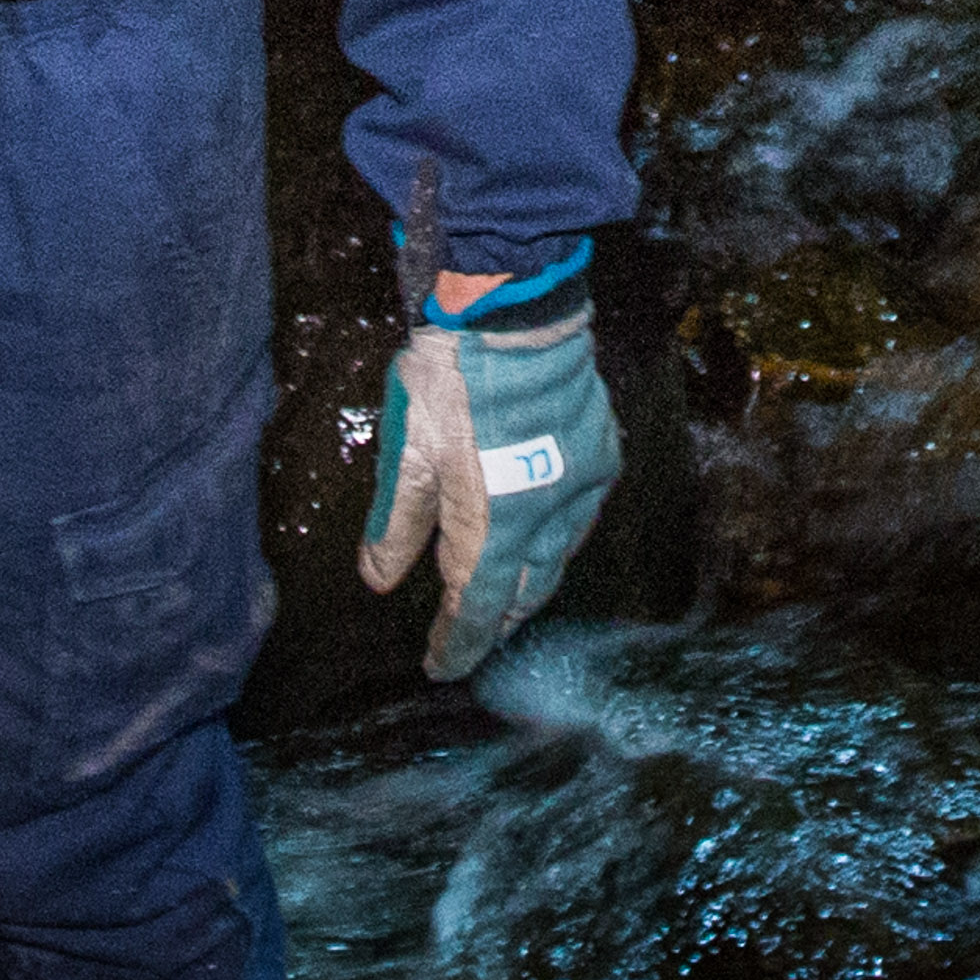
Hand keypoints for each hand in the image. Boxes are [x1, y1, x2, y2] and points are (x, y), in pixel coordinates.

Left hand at [351, 241, 617, 675]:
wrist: (514, 312)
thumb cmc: (450, 381)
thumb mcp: (406, 455)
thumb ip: (393, 525)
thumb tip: (378, 579)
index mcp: (494, 528)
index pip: (476, 609)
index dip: (457, 644)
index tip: (441, 666)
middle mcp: (547, 518)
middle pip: (524, 592)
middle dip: (497, 618)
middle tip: (472, 632)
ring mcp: (582, 486)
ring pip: (558, 556)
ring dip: (529, 578)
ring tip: (504, 588)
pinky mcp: (602, 452)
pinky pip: (580, 514)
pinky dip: (556, 534)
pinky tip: (540, 527)